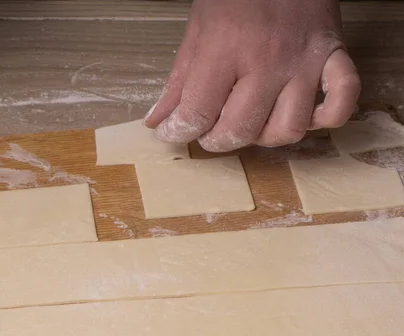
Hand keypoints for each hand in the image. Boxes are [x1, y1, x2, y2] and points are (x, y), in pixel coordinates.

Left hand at [144, 0, 360, 150]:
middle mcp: (268, 61)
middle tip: (208, 130)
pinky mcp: (335, 58)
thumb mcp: (197, 30)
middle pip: (241, 129)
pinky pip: (340, 104)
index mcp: (226, 49)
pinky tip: (301, 115)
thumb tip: (158, 121)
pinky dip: (323, 120)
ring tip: (249, 122)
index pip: (198, 113)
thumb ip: (178, 80)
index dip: (179, 131)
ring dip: (263, 137)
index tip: (174, 132)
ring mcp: (305, 62)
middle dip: (215, 140)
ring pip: (288, 129)